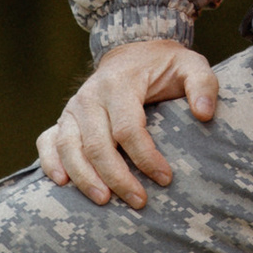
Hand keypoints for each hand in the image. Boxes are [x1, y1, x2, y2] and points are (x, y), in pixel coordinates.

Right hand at [37, 42, 217, 208]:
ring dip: (85, 178)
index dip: (146, 157)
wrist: (133, 50)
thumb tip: (204, 114)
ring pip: (69, 148)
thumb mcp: (192, 65)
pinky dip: (50, 162)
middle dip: (117, 177)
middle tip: (139, 202)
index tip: (166, 178)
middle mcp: (90, 96)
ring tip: (104, 202)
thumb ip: (203, 85)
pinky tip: (62, 184)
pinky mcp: (63, 118)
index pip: (128, 128)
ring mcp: (72, 108)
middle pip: (97, 144)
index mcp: (119, 84)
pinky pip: (48, 141)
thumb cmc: (165, 66)